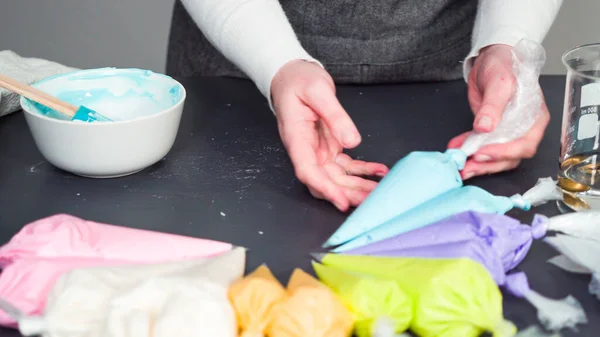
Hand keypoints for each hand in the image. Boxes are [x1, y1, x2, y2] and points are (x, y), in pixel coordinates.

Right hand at [271, 60, 388, 210]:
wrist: (291, 76)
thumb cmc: (297, 80)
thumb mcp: (317, 90)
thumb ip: (334, 115)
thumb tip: (352, 141)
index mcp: (296, 138)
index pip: (307, 171)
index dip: (325, 189)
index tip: (341, 201)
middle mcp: (306, 150)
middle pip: (325, 180)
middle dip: (347, 193)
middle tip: (371, 201)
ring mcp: (318, 150)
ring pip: (337, 178)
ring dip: (357, 187)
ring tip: (379, 191)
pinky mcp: (329, 147)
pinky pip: (346, 165)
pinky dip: (363, 170)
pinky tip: (379, 171)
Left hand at [448, 44, 549, 179]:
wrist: (490, 60)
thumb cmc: (503, 66)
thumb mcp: (500, 82)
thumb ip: (493, 105)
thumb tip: (486, 126)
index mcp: (534, 118)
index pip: (524, 144)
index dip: (504, 153)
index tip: (483, 153)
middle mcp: (523, 129)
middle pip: (510, 157)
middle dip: (488, 164)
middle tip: (467, 167)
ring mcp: (507, 133)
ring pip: (496, 158)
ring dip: (477, 164)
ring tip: (460, 165)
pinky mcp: (491, 133)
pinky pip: (482, 147)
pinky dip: (468, 150)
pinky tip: (456, 149)